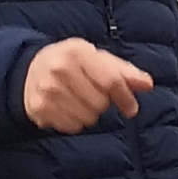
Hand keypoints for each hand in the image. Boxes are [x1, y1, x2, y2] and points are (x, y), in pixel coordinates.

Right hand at [23, 39, 153, 133]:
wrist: (30, 69)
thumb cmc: (72, 63)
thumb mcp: (98, 59)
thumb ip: (125, 71)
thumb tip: (147, 84)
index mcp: (78, 52)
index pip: (111, 81)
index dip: (125, 97)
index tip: (131, 108)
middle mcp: (60, 69)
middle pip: (100, 103)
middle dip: (102, 102)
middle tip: (91, 93)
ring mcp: (48, 89)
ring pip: (88, 118)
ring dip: (89, 113)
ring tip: (79, 100)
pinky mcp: (39, 108)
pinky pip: (72, 127)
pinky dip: (75, 121)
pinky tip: (67, 108)